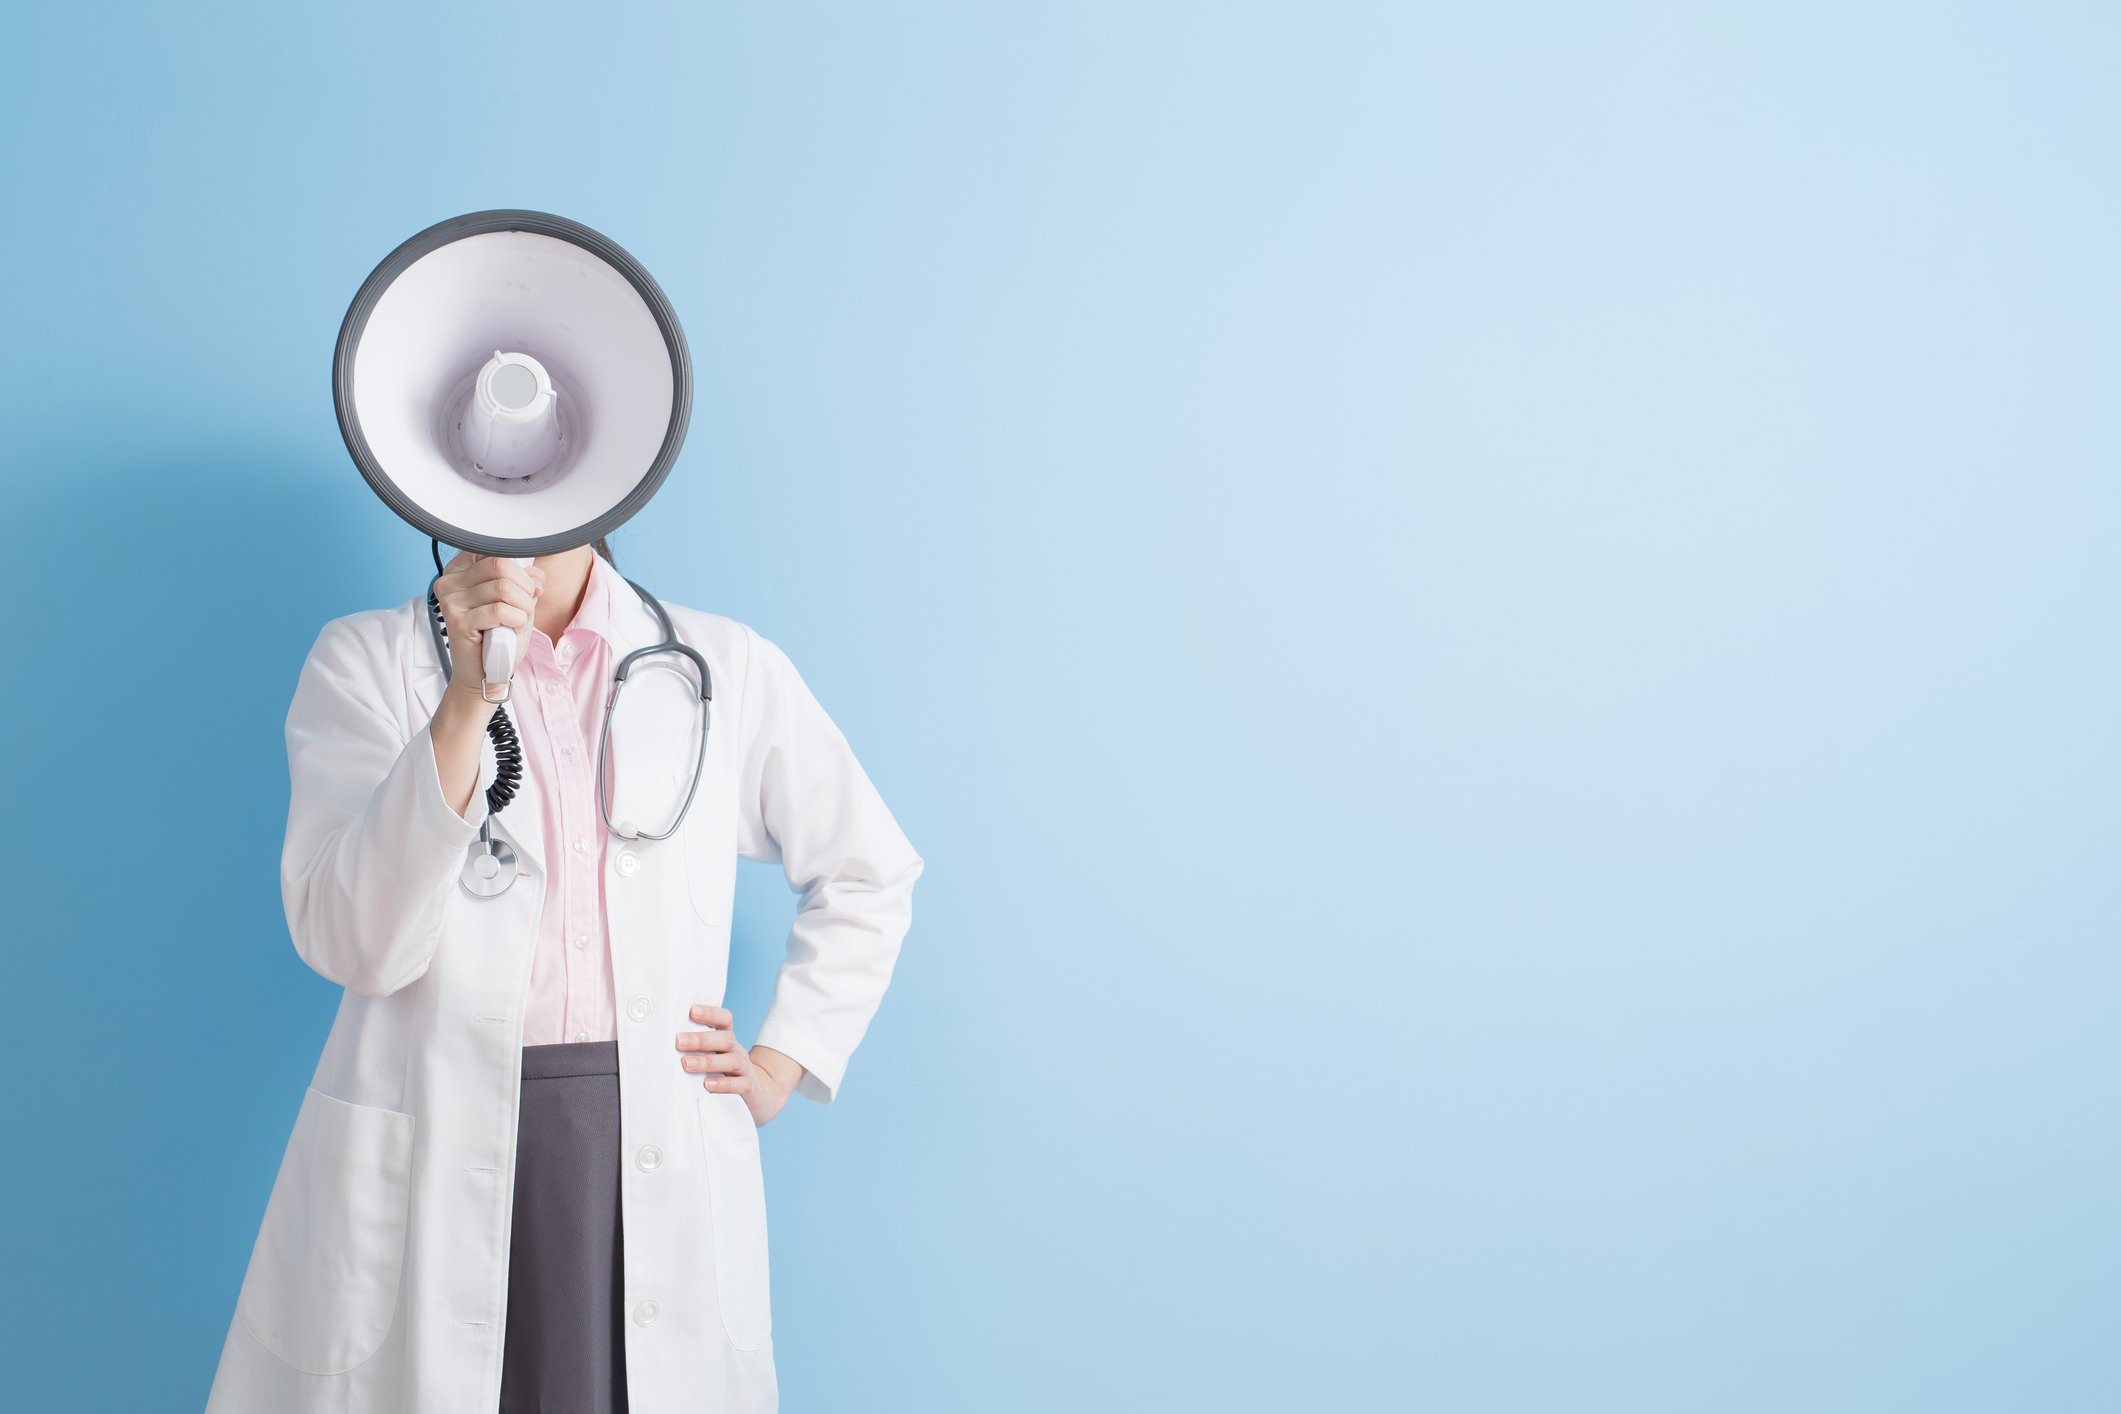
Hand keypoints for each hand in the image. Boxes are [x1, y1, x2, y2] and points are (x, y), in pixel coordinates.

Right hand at [433, 550, 545, 690]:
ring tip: (517, 622)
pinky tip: (510, 632)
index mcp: (460, 570)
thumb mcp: (518, 602)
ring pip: (503, 587)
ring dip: (523, 608)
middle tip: (526, 606)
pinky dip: (516, 621)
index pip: (492, 548)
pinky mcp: (457, 621)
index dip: (518, 566)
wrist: (486, 675)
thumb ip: (525, 581)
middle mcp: (449, 581)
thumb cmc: (500, 636)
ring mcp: (450, 601)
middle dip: (525, 587)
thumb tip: (535, 574)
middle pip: (500, 564)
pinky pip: (500, 610)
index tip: (525, 585)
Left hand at [677, 1004, 803, 1126]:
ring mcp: (745, 1069)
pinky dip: (724, 1084)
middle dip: (701, 1039)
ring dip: (707, 1061)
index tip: (691, 1011)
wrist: (760, 1092)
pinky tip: (708, 1085)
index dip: (710, 1013)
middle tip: (679, 1041)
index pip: (724, 1019)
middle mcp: (737, 1051)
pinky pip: (740, 1084)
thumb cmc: (726, 1072)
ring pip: (731, 1060)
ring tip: (686, 1063)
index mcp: (727, 1040)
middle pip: (725, 1039)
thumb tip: (663, 1039)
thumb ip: (696, 1047)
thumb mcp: (715, 1055)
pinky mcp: (750, 1088)